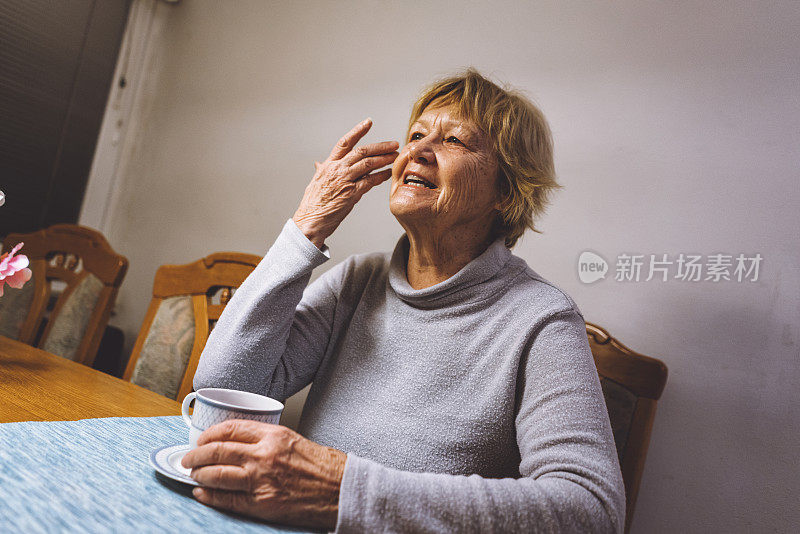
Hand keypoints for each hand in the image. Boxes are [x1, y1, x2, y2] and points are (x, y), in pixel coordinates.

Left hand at [181, 420, 346, 529]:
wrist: (341, 489)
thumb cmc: (323, 466)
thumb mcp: (294, 440)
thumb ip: (267, 440)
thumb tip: (239, 445)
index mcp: (273, 435)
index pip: (230, 428)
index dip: (209, 434)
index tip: (201, 439)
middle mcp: (264, 454)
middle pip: (217, 451)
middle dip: (196, 455)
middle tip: (188, 459)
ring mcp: (261, 479)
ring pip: (217, 474)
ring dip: (198, 474)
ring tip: (192, 475)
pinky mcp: (262, 503)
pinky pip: (227, 499)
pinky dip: (209, 496)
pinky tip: (202, 493)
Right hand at [293, 118, 398, 247]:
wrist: (310, 221)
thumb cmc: (313, 204)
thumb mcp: (315, 182)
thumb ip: (321, 170)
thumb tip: (318, 163)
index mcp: (328, 165)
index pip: (345, 143)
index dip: (357, 131)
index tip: (369, 122)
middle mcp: (337, 169)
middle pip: (362, 151)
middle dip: (380, 146)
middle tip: (393, 144)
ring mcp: (344, 180)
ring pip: (368, 163)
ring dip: (384, 159)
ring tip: (395, 156)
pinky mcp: (351, 193)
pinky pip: (370, 181)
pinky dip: (381, 176)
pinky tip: (389, 173)